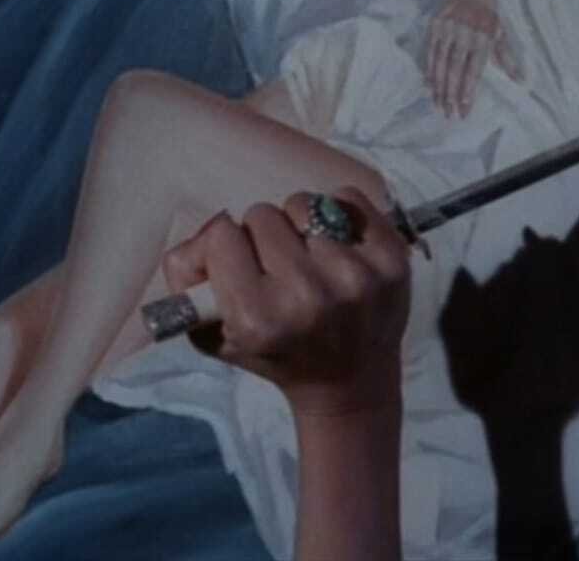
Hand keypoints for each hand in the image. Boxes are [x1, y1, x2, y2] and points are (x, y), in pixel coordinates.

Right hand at [161, 186, 411, 415]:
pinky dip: (339, 212)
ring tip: (310, 258)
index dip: (226, 248)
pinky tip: (339, 246)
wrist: (350, 382)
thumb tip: (202, 238)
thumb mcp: (212, 334)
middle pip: (262, 214)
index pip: (222, 233)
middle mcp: (308, 296)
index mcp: (257, 318)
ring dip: (300, 225)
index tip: (241, 268)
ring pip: (305, 204)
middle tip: (279, 269)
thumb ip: (186, 280)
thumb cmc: (276, 354)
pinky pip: (349, 197)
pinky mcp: (391, 260)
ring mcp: (356, 276)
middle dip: (264, 238)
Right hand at [426, 0, 517, 118]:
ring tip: (439, 106)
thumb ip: (507, 59)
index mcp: (483, 37)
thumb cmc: (489, 18)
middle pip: (455, 69)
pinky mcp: (436, 26)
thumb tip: (520, 80)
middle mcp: (464, 33)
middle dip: (451, 94)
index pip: (473, 69)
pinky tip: (430, 88)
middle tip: (450, 115)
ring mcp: (448, 29)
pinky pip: (430, 53)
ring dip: (438, 88)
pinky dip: (429, 72)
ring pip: (440, 63)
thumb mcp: (501, 36)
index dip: (468, 90)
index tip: (464, 108)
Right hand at [438, 227, 578, 424]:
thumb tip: (466, 272)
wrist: (524, 429)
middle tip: (552, 260)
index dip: (539, 246)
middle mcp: (573, 314)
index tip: (530, 242)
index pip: (548, 258)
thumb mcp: (459, 345)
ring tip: (574, 282)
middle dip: (565, 259)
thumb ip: (461, 302)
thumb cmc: (488, 386)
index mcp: (537, 307)